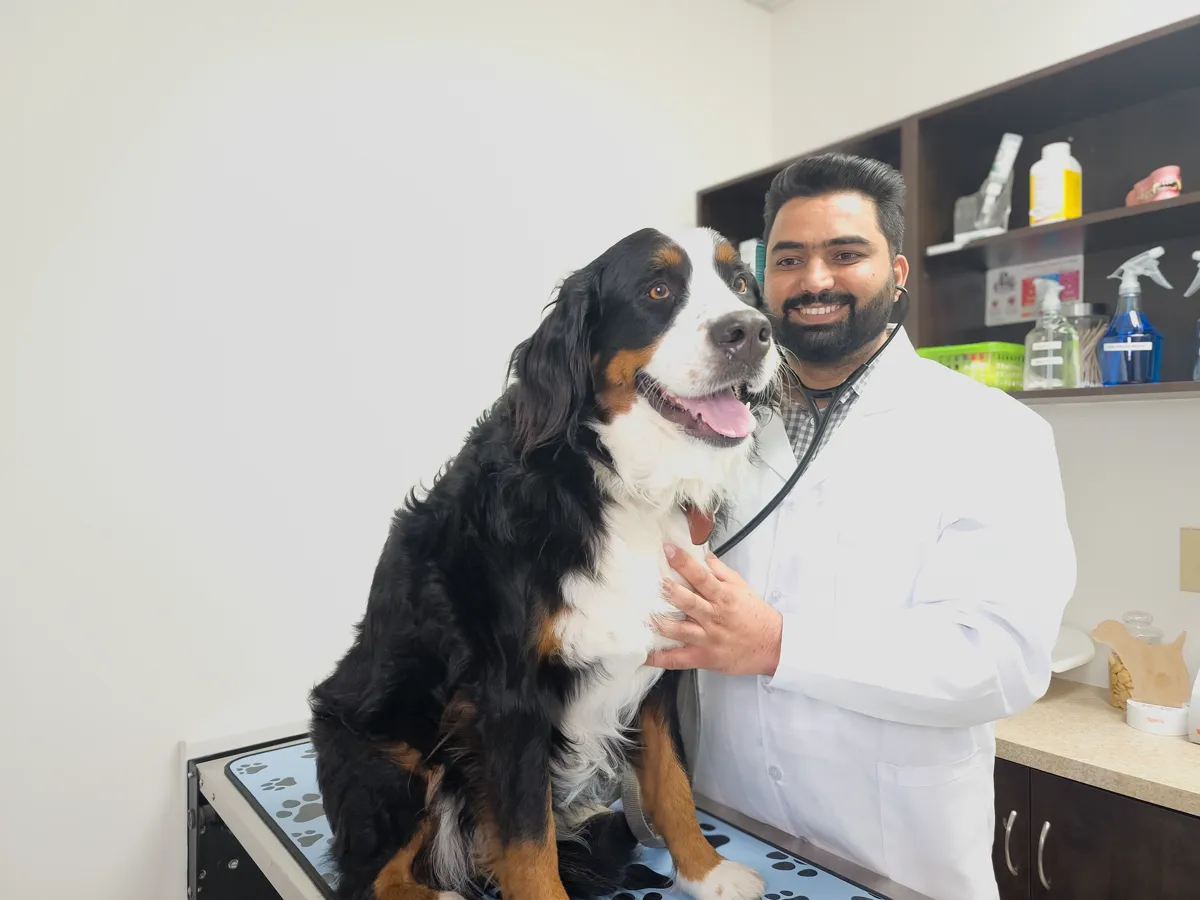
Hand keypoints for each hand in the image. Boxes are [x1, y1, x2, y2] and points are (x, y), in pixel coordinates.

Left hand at [646, 543, 782, 676]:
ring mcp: (707, 638)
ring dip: (659, 622)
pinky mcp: (704, 657)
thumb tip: (705, 556)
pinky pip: (679, 658)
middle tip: (652, 581)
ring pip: (679, 629)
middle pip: (688, 601)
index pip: (701, 576)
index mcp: (723, 596)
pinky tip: (645, 654)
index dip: (684, 562)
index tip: (668, 549)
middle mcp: (713, 616)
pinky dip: (660, 657)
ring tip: (642, 615)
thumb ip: (722, 572)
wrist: (773, 646)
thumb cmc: (756, 616)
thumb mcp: (742, 588)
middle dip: (669, 591)